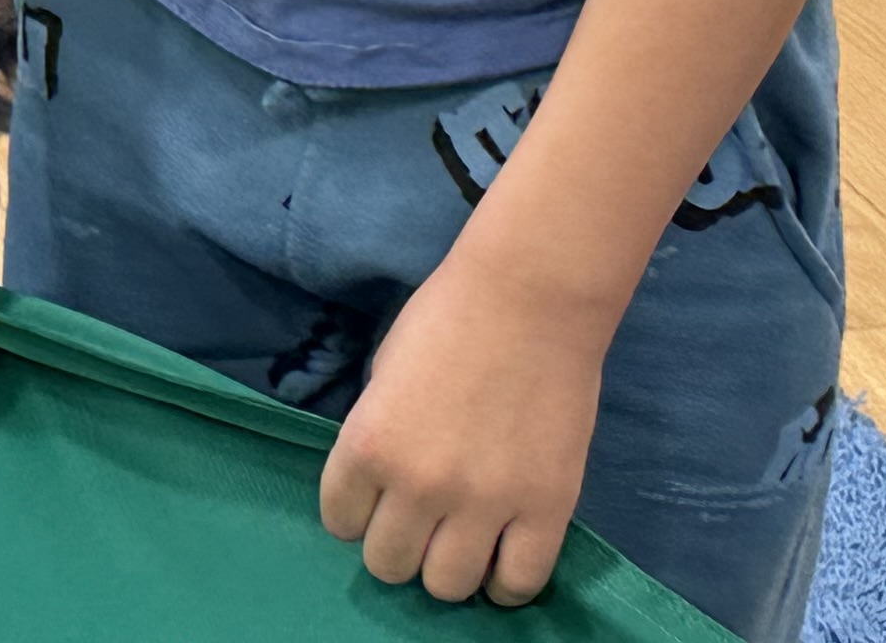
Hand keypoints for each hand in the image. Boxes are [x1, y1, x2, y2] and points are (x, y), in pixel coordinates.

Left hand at [316, 252, 607, 609]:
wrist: (528, 299)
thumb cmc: (446, 321)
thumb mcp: (382, 377)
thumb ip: (378, 438)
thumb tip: (380, 488)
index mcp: (368, 445)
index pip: (340, 522)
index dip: (356, 513)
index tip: (375, 500)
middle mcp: (419, 485)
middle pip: (389, 564)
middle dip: (398, 546)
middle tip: (418, 522)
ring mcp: (484, 503)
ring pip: (446, 586)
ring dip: (447, 568)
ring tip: (460, 541)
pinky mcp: (545, 511)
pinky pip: (517, 585)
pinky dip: (504, 584)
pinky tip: (501, 557)